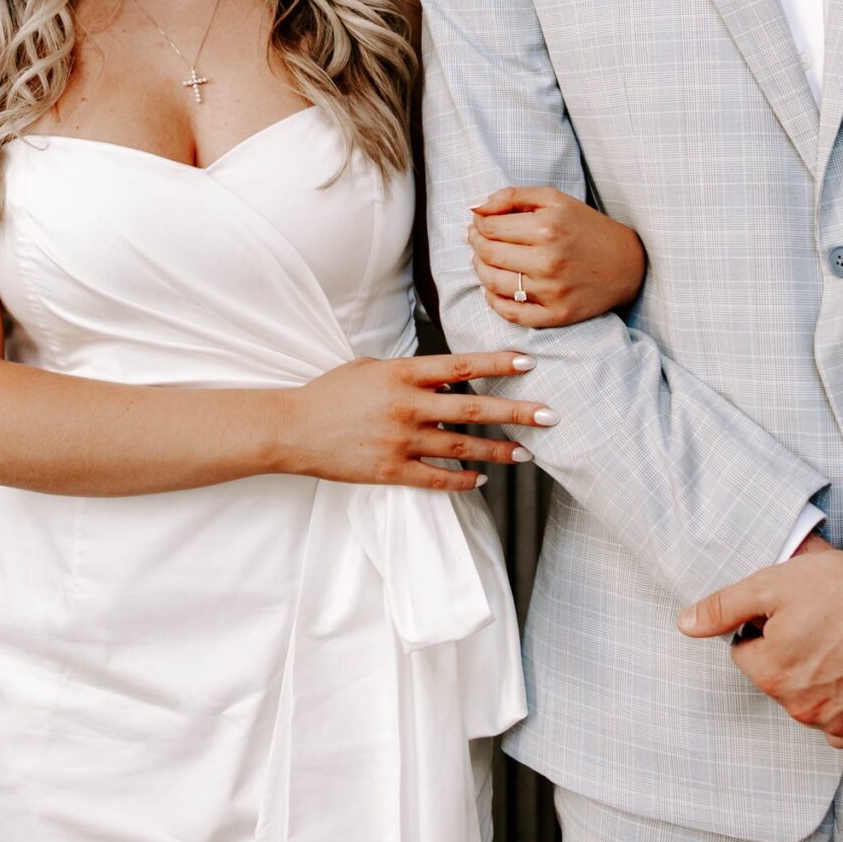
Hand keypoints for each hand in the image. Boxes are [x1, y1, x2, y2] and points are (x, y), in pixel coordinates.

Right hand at [277, 350, 556, 491]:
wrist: (293, 428)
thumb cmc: (331, 392)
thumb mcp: (371, 368)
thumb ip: (409, 371)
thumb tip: (444, 375)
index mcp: (402, 374)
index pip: (461, 365)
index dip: (497, 363)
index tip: (529, 361)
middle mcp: (407, 406)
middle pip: (473, 408)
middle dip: (516, 411)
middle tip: (549, 414)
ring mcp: (400, 440)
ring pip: (461, 447)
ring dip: (498, 450)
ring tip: (527, 452)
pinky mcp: (391, 471)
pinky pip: (436, 478)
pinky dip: (462, 480)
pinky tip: (481, 479)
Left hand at [468, 186, 646, 326]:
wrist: (626, 263)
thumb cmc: (585, 227)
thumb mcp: (553, 199)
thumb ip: (511, 196)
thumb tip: (473, 207)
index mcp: (546, 228)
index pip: (488, 227)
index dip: (478, 223)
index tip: (481, 222)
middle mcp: (548, 261)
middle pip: (487, 253)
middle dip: (475, 243)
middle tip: (478, 239)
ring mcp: (551, 291)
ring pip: (492, 283)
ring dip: (480, 269)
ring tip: (485, 260)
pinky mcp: (556, 315)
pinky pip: (509, 313)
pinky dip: (493, 300)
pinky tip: (495, 287)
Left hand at [678, 543, 842, 747]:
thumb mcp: (774, 583)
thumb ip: (724, 607)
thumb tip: (685, 624)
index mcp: (772, 674)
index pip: (747, 653)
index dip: (767, 627)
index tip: (796, 611)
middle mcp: (803, 708)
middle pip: (781, 679)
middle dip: (795, 653)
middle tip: (827, 622)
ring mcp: (842, 723)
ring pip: (814, 700)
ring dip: (824, 678)